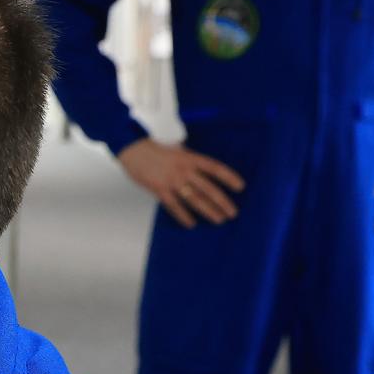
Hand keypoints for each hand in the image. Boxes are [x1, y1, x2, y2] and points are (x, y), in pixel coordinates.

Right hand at [116, 138, 246, 228]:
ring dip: (208, 210)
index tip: (240, 187)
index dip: (229, 177)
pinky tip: (191, 224)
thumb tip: (203, 170)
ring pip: (194, 199)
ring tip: (219, 220)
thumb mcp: (177, 150)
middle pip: (208, 188)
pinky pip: (174, 205)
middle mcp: (183, 170)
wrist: (133, 150)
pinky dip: (183, 215)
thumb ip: (190, 160)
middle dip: (222, 201)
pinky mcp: (159, 189)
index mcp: (190, 158)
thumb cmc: (155, 149)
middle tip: (233, 212)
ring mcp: (171, 180)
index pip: (214, 168)